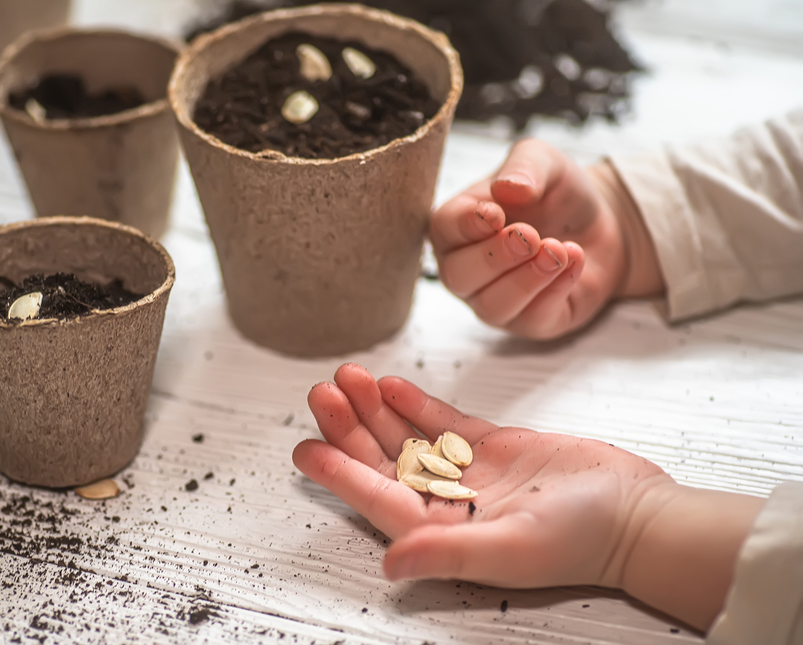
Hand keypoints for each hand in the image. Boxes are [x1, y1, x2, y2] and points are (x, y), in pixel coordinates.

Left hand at [293, 364, 759, 629]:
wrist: (637, 514)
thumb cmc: (580, 541)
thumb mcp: (510, 548)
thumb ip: (447, 551)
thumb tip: (388, 564)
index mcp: (443, 532)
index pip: (377, 499)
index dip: (339, 475)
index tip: (305, 449)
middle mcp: (449, 503)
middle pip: (385, 462)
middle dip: (350, 428)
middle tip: (321, 392)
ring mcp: (470, 472)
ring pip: (409, 436)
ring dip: (376, 409)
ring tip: (347, 377)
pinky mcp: (495, 446)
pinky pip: (445, 422)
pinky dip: (417, 404)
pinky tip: (390, 384)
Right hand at [430, 139, 661, 338]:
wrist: (603, 224)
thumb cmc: (557, 195)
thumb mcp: (545, 162)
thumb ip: (525, 166)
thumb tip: (508, 188)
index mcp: (458, 227)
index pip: (445, 230)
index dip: (466, 225)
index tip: (495, 214)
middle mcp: (466, 269)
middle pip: (459, 276)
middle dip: (495, 257)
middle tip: (529, 235)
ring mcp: (494, 300)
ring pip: (492, 305)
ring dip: (526, 279)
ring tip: (558, 250)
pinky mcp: (529, 322)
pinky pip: (531, 318)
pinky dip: (555, 290)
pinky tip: (575, 260)